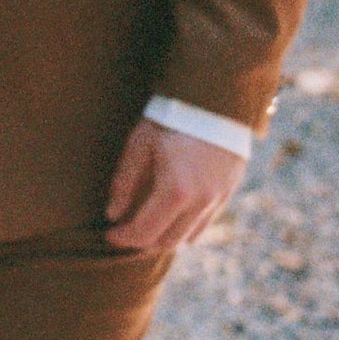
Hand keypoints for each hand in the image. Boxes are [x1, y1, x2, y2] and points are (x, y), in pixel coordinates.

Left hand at [105, 118, 244, 252]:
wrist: (214, 97)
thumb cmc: (171, 117)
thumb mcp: (140, 145)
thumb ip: (125, 182)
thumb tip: (113, 214)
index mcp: (176, 191)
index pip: (145, 232)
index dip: (124, 238)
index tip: (109, 234)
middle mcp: (202, 202)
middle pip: (168, 242)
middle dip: (142, 242)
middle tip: (124, 232)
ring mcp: (219, 198)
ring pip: (189, 236)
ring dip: (165, 237)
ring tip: (145, 223)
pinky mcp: (229, 191)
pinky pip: (205, 222)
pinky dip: (185, 226)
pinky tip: (170, 213)